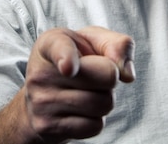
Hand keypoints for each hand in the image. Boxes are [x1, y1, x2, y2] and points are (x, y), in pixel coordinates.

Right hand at [23, 26, 135, 142]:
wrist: (42, 96)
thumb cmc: (75, 60)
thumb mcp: (93, 41)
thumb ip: (117, 44)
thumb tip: (127, 74)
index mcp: (50, 43)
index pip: (60, 49)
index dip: (66, 57)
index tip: (68, 68)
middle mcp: (41, 72)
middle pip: (107, 76)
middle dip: (111, 77)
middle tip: (94, 75)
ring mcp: (41, 102)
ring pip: (103, 104)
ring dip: (105, 99)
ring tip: (86, 91)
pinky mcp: (46, 127)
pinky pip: (94, 126)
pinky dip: (95, 119)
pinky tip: (79, 110)